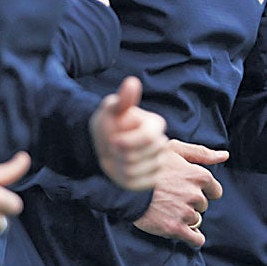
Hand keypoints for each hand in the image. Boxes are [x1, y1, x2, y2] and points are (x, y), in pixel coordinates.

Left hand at [91, 76, 167, 190]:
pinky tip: (120, 168)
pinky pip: (137, 183)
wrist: (105, 144)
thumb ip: (123, 100)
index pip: (149, 137)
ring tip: (115, 156)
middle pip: (140, 156)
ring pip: (136, 170)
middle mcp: (161, 143)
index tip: (114, 140)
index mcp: (155, 124)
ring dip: (118, 164)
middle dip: (121, 152)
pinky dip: (123, 178)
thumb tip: (132, 82)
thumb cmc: (110, 123)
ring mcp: (158, 162)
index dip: (129, 141)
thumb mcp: (111, 109)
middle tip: (113, 145)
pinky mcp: (152, 179)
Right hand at [133, 139, 227, 247]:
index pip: (214, 190)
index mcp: (198, 175)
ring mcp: (185, 212)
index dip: (202, 190)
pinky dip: (193, 238)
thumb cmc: (149, 163)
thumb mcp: (174, 149)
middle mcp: (195, 194)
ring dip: (186, 217)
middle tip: (173, 197)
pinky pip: (195, 239)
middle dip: (191, 203)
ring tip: (168, 209)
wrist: (125, 184)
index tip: (189, 189)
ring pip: (196, 220)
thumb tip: (224, 156)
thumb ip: (201, 153)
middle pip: (203, 205)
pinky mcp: (175, 228)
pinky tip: (185, 233)